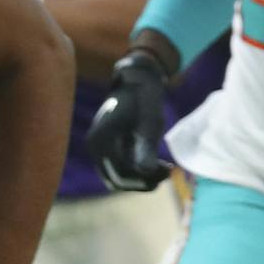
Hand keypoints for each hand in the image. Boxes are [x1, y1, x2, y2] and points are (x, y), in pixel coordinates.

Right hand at [86, 49, 170, 192]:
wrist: (136, 82)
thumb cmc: (144, 99)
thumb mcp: (148, 124)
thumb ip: (146, 149)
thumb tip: (146, 171)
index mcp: (100, 142)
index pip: (119, 175)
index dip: (143, 181)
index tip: (168, 172)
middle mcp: (95, 147)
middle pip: (116, 179)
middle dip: (142, 181)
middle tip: (167, 172)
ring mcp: (99, 148)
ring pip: (117, 176)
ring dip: (139, 177)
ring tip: (163, 169)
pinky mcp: (106, 147)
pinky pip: (118, 167)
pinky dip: (136, 170)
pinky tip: (155, 163)